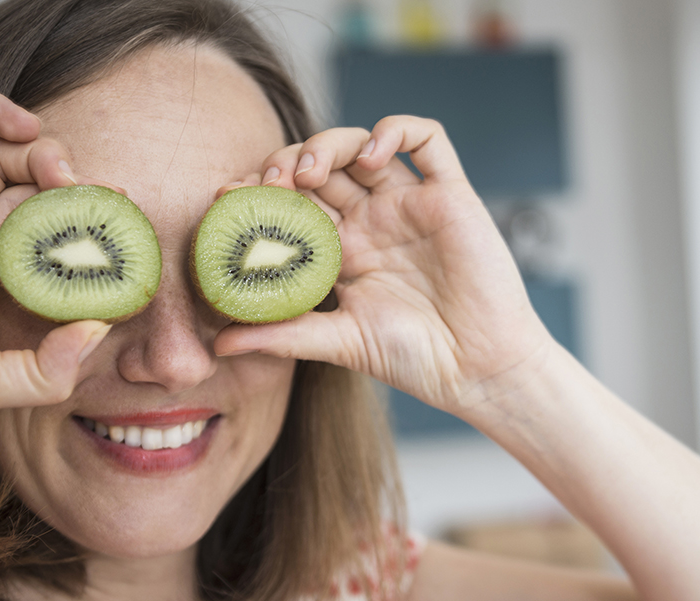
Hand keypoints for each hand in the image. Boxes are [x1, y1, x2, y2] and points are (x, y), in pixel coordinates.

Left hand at [212, 116, 553, 416]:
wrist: (479, 370)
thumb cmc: (416, 359)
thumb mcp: (339, 342)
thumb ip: (282, 335)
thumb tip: (219, 343)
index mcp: (344, 250)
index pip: (292, 203)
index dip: (259, 192)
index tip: (229, 198)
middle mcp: (374, 220)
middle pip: (322, 166)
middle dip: (288, 162)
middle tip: (270, 183)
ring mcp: (411, 204)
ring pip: (363, 143)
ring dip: (330, 143)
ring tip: (312, 170)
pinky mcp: (451, 195)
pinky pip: (428, 140)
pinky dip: (396, 130)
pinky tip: (373, 157)